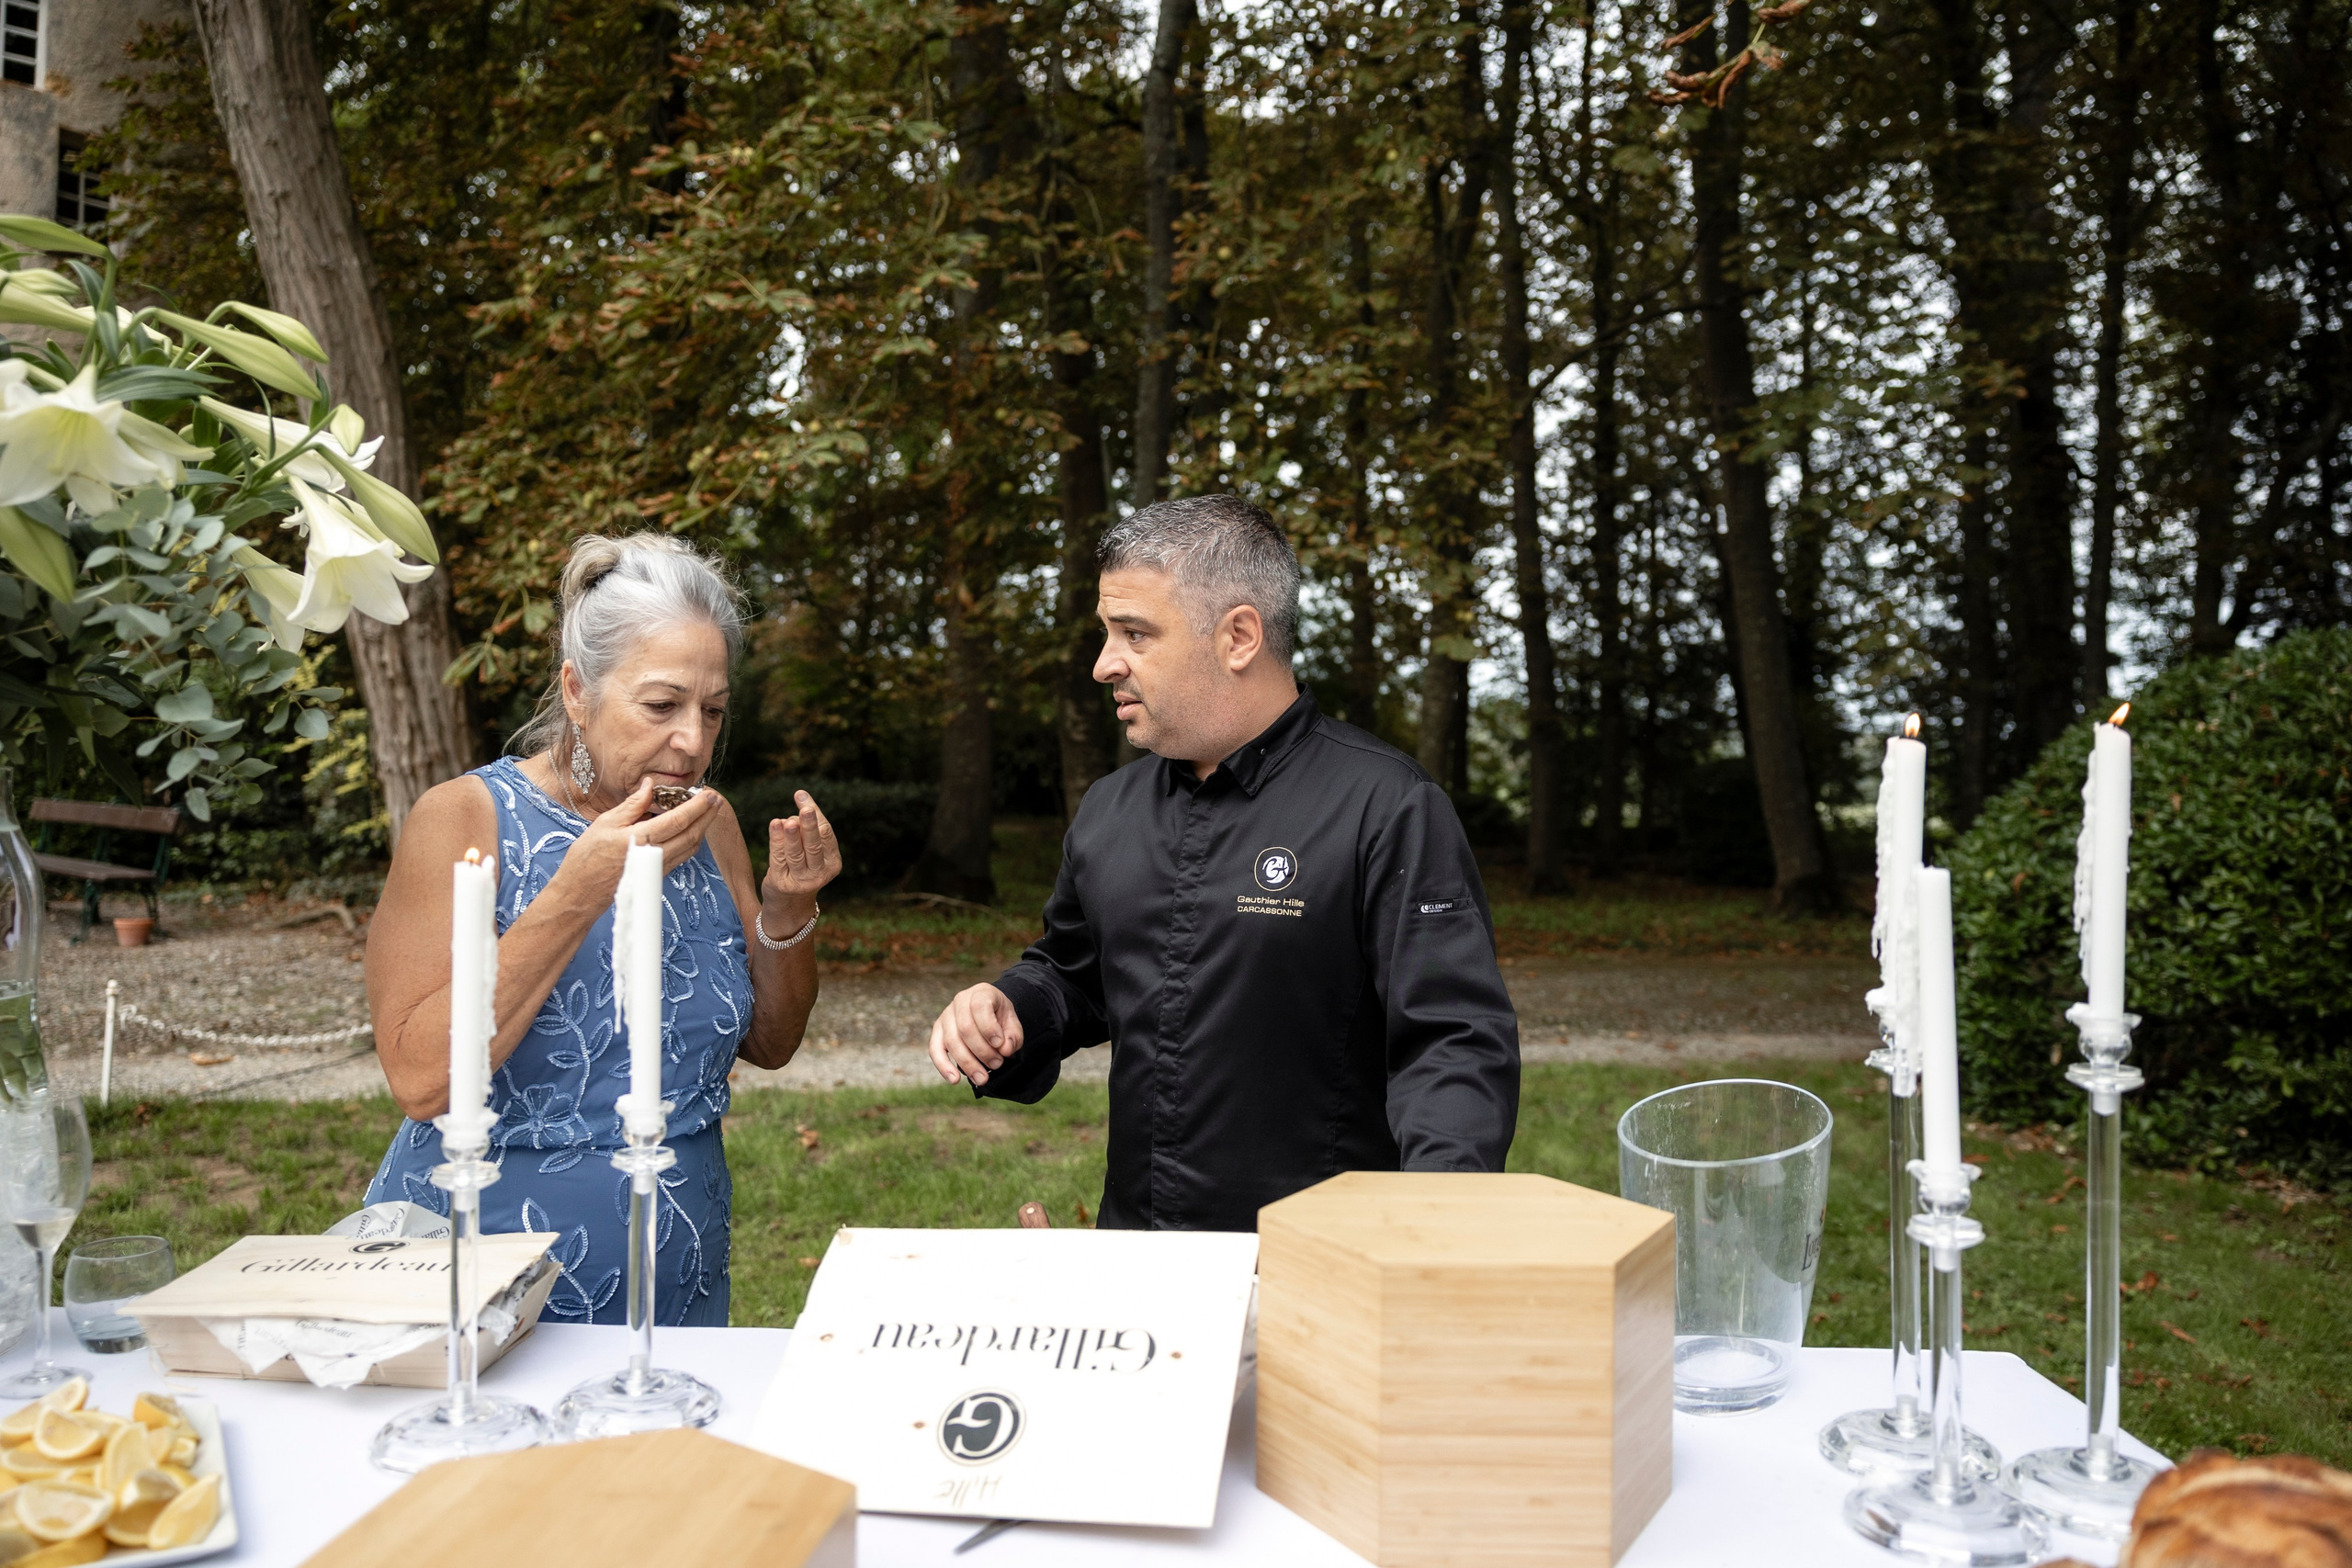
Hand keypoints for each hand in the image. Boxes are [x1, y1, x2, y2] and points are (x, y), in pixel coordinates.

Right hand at [557, 778, 724, 899]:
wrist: (580, 893)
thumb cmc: (587, 857)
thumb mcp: (605, 823)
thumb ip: (632, 805)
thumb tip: (651, 785)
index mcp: (641, 839)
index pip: (679, 820)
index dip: (698, 806)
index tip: (709, 793)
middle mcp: (654, 856)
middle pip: (691, 834)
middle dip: (707, 816)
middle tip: (716, 799)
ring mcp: (658, 868)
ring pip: (690, 847)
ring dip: (702, 828)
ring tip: (708, 811)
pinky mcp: (657, 875)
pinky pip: (681, 856)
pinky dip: (691, 840)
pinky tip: (691, 830)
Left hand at [761, 790, 841, 931]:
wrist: (789, 903)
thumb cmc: (802, 868)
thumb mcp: (812, 851)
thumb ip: (807, 826)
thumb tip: (801, 796)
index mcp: (833, 863)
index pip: (826, 836)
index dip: (816, 816)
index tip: (803, 799)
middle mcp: (819, 873)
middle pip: (814, 845)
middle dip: (809, 826)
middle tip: (805, 809)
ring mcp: (801, 881)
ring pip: (796, 853)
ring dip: (792, 836)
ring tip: (787, 820)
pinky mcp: (781, 883)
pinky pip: (778, 859)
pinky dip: (776, 841)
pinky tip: (774, 825)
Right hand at [929, 983, 1023, 1086]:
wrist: (989, 1012)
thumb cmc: (1000, 1018)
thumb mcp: (1013, 1022)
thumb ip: (1013, 1035)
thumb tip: (1005, 1050)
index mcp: (980, 993)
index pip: (980, 1007)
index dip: (989, 1028)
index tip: (1000, 1045)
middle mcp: (960, 1001)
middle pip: (965, 1028)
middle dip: (982, 1051)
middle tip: (997, 1064)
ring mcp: (946, 1016)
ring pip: (951, 1041)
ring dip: (968, 1063)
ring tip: (982, 1078)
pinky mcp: (937, 1032)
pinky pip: (935, 1050)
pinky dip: (943, 1066)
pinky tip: (954, 1080)